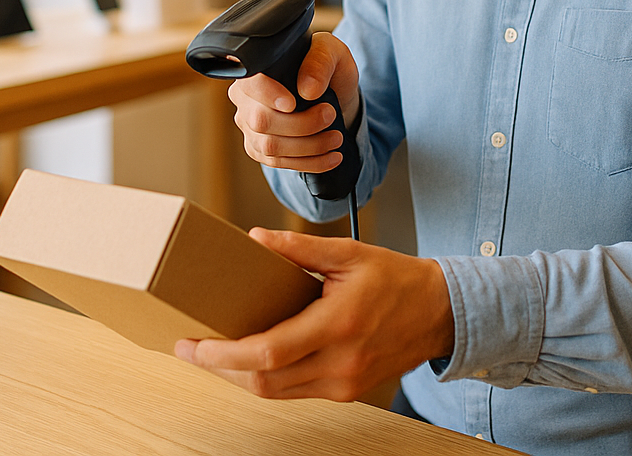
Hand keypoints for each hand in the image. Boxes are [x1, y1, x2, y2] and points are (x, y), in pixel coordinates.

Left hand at [175, 228, 454, 400]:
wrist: (441, 313)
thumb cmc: (397, 279)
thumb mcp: (349, 253)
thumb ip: (299, 249)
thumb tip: (254, 238)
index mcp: (338, 325)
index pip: (268, 353)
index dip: (223, 355)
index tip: (194, 345)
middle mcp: (341, 363)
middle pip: (264, 381)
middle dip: (220, 369)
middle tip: (190, 349)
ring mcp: (344, 383)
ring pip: (276, 393)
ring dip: (239, 376)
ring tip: (212, 354)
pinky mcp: (347, 392)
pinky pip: (295, 393)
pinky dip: (267, 378)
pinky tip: (250, 359)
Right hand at [228, 32, 359, 173]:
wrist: (333, 94)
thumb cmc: (326, 69)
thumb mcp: (332, 53)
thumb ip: (320, 62)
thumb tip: (307, 89)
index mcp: (256, 71)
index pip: (251, 84)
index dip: (269, 96)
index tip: (294, 104)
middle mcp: (245, 99)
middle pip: (261, 121)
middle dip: (302, 124)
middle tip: (330, 115)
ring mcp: (250, 127)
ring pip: (271, 147)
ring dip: (310, 146)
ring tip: (336, 138)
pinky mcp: (260, 150)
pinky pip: (279, 163)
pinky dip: (310, 163)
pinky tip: (332, 156)